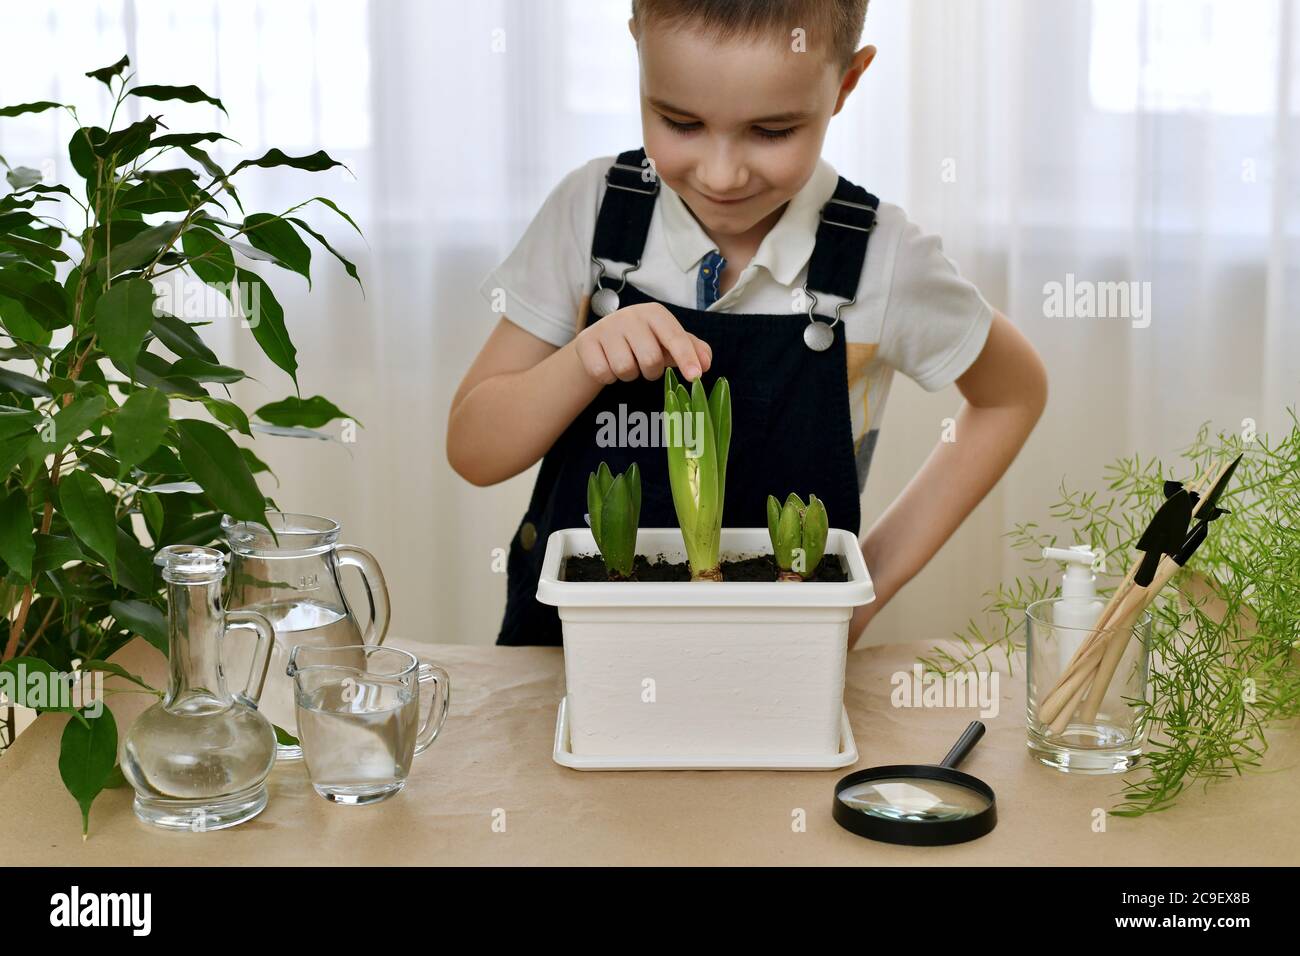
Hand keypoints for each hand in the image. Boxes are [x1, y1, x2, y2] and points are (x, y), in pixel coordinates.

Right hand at [575, 302, 712, 384]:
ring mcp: (606, 327)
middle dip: (651, 371)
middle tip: (646, 366)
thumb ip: (693, 350)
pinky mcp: (586, 342)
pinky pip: (603, 373)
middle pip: (650, 360)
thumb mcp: (669, 342)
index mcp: (655, 314)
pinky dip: (609, 377)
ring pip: (625, 369)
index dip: (686, 358)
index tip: (695, 377)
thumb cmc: (644, 340)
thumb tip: (705, 364)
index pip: (675, 337)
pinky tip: (608, 364)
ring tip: (627, 363)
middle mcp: (630, 316)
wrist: (602, 338)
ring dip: (629, 375)